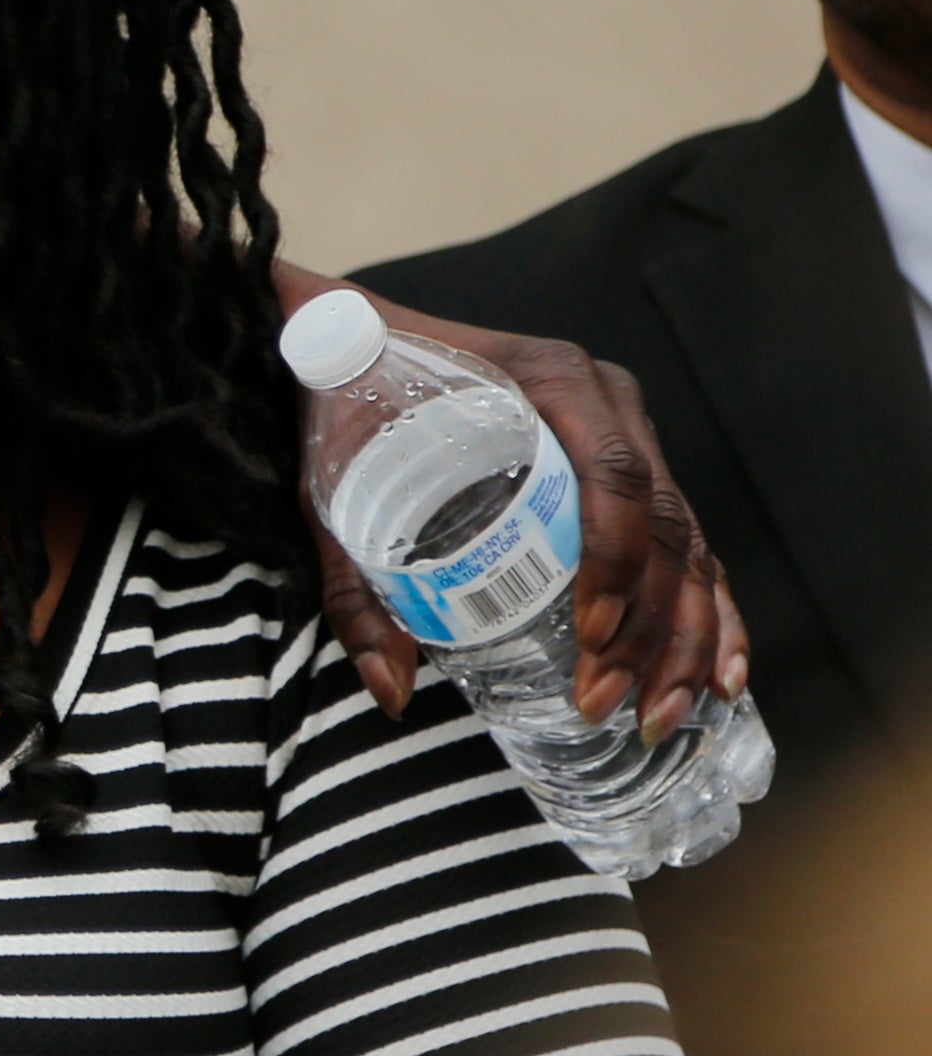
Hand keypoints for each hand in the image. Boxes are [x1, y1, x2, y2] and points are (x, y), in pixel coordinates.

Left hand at [286, 267, 748, 737]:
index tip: (590, 633)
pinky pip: (685, 543)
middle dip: (650, 622)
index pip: (611, 471)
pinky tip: (719, 676)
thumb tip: (392, 692)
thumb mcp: (337, 490)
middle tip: (612, 700)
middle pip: (660, 518)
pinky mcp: (631, 470)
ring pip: (685, 540)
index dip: (614, 557)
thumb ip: (357, 588)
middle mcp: (606, 402)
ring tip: (660, 713)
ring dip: (684, 633)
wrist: (344, 341)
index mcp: (550, 379)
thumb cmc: (346, 403)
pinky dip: (707, 610)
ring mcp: (628, 434)